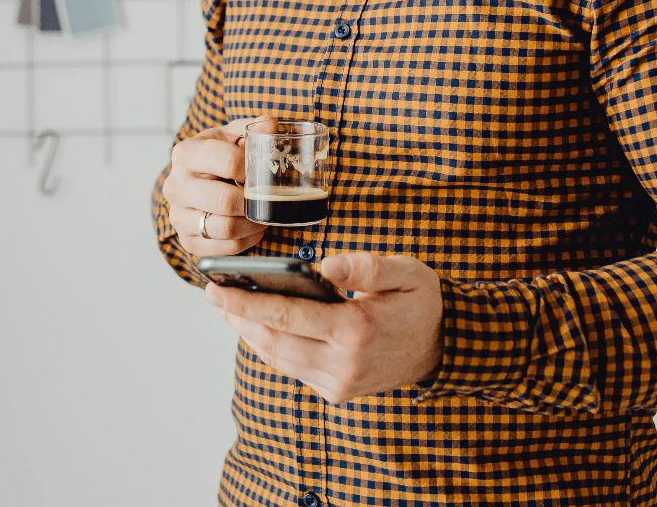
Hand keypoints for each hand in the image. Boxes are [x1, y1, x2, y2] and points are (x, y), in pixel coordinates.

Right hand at [162, 115, 278, 257]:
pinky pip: (223, 248)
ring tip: (262, 215)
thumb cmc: (219, 155)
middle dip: (254, 201)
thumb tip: (271, 126)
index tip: (263, 173)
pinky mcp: (188, 240)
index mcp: (186, 153)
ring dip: (252, 224)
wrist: (196, 178)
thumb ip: (253, 128)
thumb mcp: (233, 135)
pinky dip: (245, 241)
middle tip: (267, 198)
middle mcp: (175, 185)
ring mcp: (177, 215)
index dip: (254, 170)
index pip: (229, 162)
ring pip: (223, 228)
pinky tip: (252, 229)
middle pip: (225, 200)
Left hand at [205, 252, 443, 403]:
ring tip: (227, 307)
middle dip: (237, 317)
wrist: (444, 349)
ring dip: (248, 334)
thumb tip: (325, 264)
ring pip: (278, 359)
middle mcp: (343, 365)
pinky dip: (270, 347)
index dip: (245, 303)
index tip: (215, 288)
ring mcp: (338, 384)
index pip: (286, 317)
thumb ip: (367, 265)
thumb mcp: (407, 272)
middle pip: (273, 342)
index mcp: (356, 331)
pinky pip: (292, 369)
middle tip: (212, 293)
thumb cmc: (421, 302)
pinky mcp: (336, 393)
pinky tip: (257, 326)